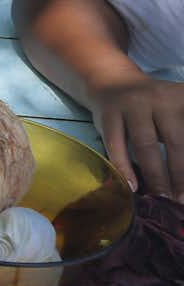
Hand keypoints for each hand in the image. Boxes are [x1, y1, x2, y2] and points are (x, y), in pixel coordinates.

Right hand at [91, 76, 183, 199]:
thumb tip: (183, 178)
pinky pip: (116, 145)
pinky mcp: (109, 114)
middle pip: (176, 141)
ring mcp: (132, 105)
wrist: (113, 83)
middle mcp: (161, 99)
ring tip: (163, 199)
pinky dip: (124, 167)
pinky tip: (132, 187)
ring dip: (156, 175)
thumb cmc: (154, 109)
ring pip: (146, 144)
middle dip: (181, 175)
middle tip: (183, 201)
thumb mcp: (178, 111)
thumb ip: (182, 139)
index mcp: (183, 98)